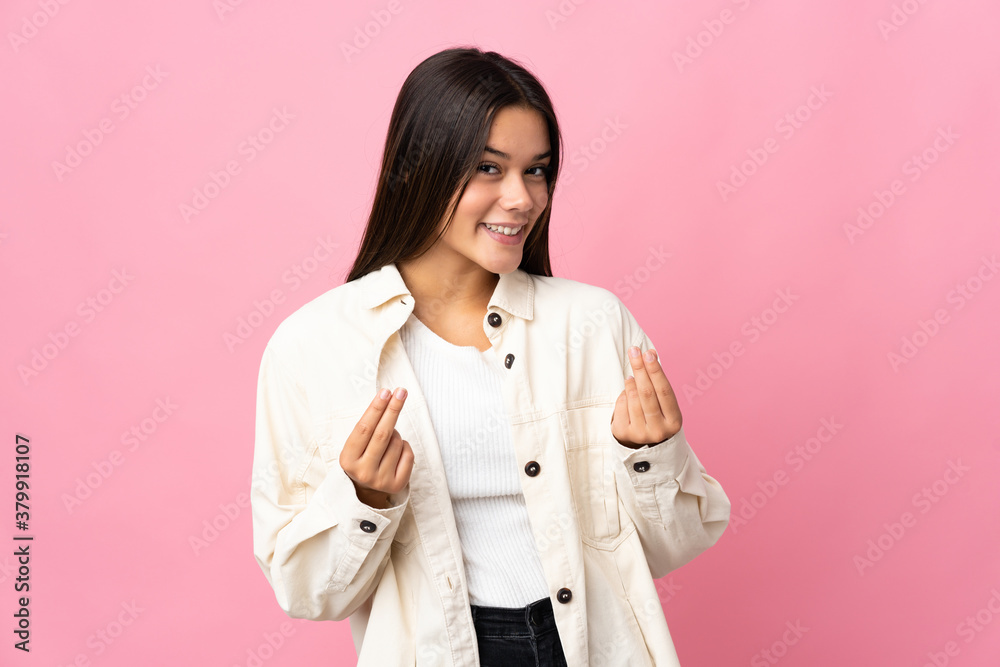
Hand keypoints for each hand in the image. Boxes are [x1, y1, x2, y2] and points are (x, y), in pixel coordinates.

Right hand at [339, 387, 414, 508]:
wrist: (365, 491)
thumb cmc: (362, 458)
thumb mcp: (355, 445)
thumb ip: (368, 427)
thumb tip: (388, 398)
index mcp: (347, 460)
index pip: (364, 429)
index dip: (376, 409)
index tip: (385, 392)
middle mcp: (363, 472)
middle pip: (383, 434)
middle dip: (393, 410)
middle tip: (401, 392)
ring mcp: (380, 480)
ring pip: (397, 443)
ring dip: (396, 433)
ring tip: (388, 438)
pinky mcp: (397, 485)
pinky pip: (408, 455)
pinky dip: (405, 446)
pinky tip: (397, 450)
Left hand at [611, 346, 681, 447]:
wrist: (644, 443)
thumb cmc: (657, 416)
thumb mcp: (663, 404)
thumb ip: (657, 382)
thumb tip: (649, 354)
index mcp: (674, 421)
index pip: (664, 391)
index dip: (656, 371)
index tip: (648, 354)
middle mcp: (659, 430)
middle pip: (647, 393)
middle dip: (640, 369)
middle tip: (634, 351)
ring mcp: (641, 433)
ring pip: (633, 399)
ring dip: (631, 382)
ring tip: (631, 376)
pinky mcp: (624, 433)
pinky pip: (621, 406)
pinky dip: (623, 395)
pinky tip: (627, 390)